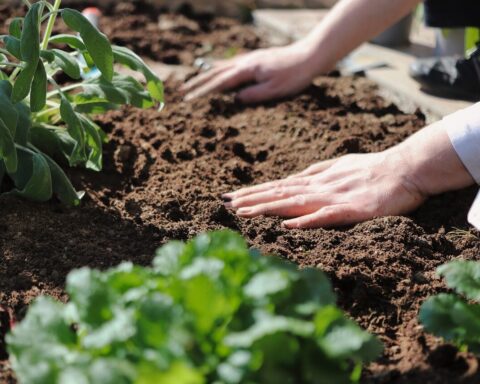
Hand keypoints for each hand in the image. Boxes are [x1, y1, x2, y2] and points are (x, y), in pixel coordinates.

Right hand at [181, 43, 319, 102]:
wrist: (310, 56)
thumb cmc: (294, 75)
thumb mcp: (275, 90)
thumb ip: (254, 95)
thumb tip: (235, 99)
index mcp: (248, 70)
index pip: (220, 83)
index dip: (203, 92)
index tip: (189, 99)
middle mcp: (246, 62)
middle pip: (216, 73)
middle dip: (198, 83)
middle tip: (182, 91)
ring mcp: (250, 59)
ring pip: (222, 67)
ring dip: (206, 75)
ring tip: (193, 81)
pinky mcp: (256, 59)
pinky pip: (232, 63)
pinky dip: (220, 68)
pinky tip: (218, 69)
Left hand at [223, 123, 474, 228]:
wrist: (406, 168)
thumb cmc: (373, 168)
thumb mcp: (339, 167)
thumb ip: (316, 173)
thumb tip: (294, 178)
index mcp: (316, 180)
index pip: (278, 187)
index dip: (253, 192)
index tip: (230, 197)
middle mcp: (319, 187)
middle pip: (279, 193)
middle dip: (250, 199)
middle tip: (224, 204)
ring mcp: (334, 198)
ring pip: (294, 203)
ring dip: (267, 207)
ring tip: (243, 212)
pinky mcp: (352, 210)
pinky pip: (326, 216)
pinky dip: (306, 220)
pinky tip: (288, 225)